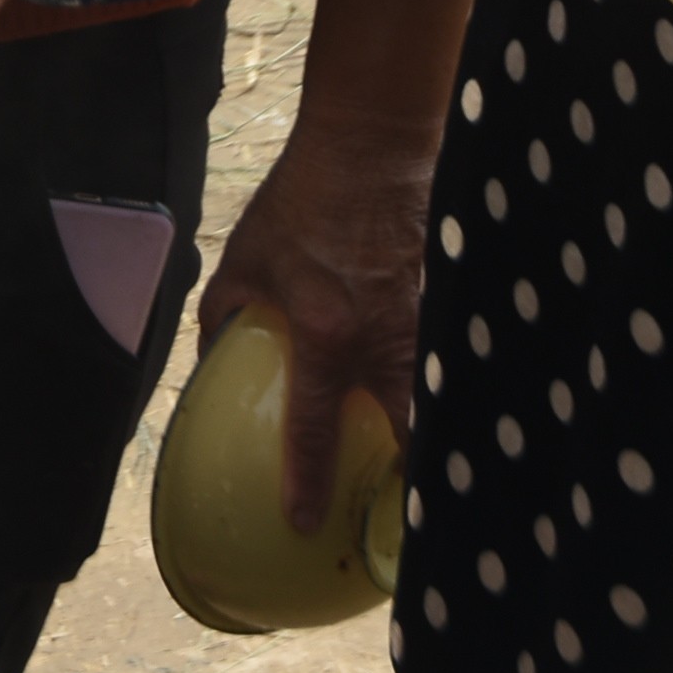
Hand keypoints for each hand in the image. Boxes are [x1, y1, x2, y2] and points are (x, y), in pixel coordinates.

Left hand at [193, 131, 428, 532]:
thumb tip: (212, 364)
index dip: (308, 481)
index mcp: (326, 334)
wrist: (371, 148)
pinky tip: (456, 405)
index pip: (315, 427)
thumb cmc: (301, 203)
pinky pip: (460, 361)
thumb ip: (226, 320)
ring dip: (438, 437)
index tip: (306, 524)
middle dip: (409, 482)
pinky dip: (457, 387)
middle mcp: (386, 339)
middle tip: (395, 516)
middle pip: (409, 434)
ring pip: (443, 402)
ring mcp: (430, 323)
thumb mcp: (243, 263)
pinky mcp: (456, 303)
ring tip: (435, 473)